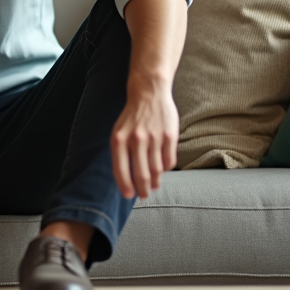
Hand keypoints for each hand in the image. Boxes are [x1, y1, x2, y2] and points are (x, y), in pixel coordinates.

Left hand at [110, 84, 178, 198]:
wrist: (149, 93)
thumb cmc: (131, 117)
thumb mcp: (119, 132)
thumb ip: (121, 153)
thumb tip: (125, 179)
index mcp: (119, 139)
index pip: (120, 169)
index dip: (125, 186)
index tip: (129, 196)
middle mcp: (136, 139)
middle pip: (141, 174)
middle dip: (143, 189)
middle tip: (144, 195)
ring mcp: (154, 137)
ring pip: (157, 170)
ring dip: (156, 181)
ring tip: (154, 185)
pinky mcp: (170, 135)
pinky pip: (169, 161)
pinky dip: (166, 169)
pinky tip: (162, 169)